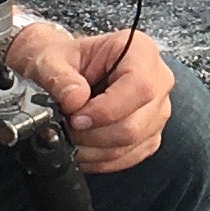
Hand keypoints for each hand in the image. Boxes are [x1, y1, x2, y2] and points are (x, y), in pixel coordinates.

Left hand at [7, 22, 173, 174]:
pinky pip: (128, 156)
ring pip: (130, 144)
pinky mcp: (149, 135)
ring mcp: (157, 111)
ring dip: (93, 148)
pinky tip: (83, 146)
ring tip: (70, 135)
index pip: (139, 86)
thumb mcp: (52, 61)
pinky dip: (100, 158)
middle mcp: (157, 80)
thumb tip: (75, 100)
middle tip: (66, 126)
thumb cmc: (65, 62)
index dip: (106, 109)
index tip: (76, 117)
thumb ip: (59, 78)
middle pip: (134, 124)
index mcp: (140, 51)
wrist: (66, 72)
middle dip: (93, 133)